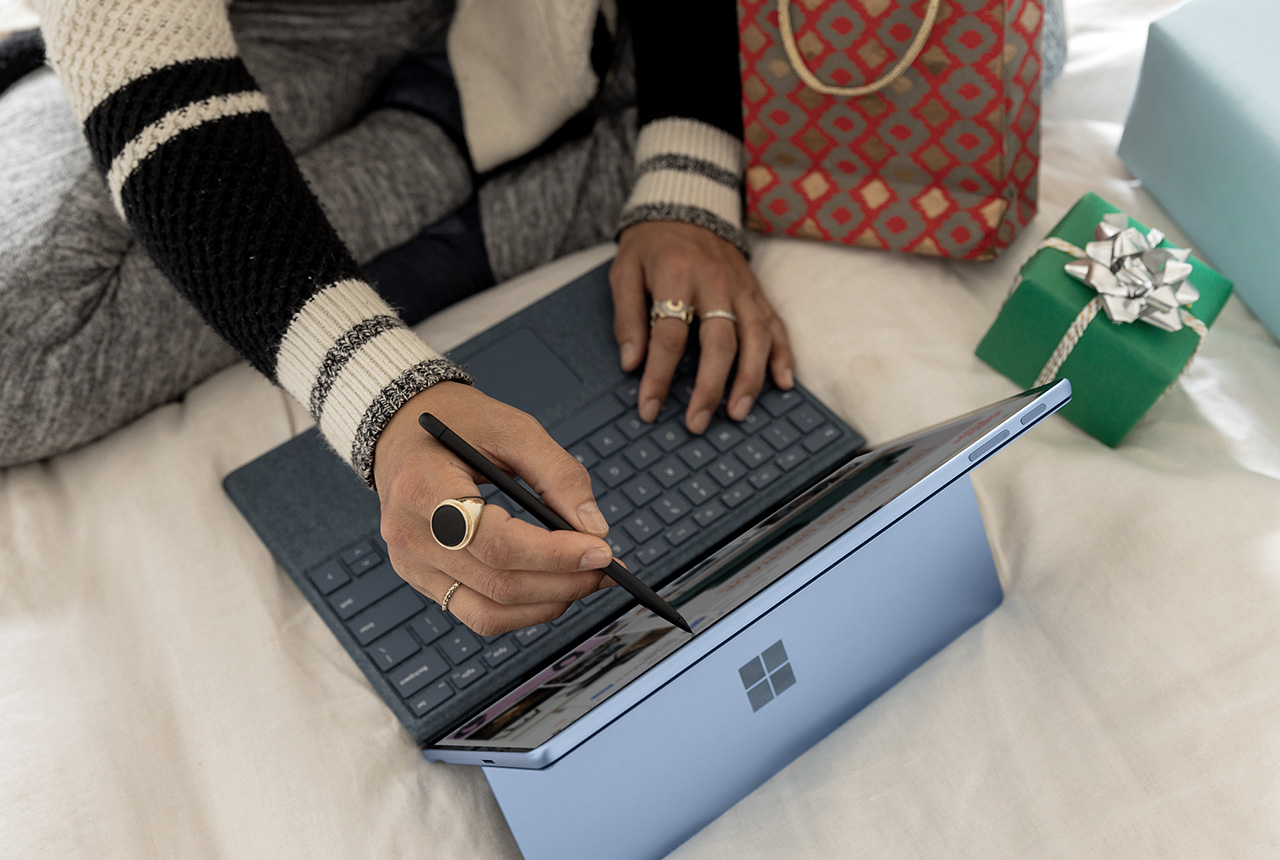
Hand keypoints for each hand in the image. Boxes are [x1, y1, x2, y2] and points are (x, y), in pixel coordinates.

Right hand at [372, 381, 613, 635]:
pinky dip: (524, 609)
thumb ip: (559, 475)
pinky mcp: (422, 580)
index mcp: (422, 488)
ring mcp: (411, 564)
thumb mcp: (514, 429)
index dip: (554, 554)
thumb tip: (595, 529)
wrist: (404, 429)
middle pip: (497, 583)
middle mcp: (409, 535)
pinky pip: (478, 614)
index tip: (602, 550)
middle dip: (564, 581)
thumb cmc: (460, 423)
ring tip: (586, 578)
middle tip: (608, 567)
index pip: (494, 542)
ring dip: (549, 603)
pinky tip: (553, 587)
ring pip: (489, 612)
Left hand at [611, 221, 793, 434]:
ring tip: (738, 413)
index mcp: (677, 276)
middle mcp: (716, 284)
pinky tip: (784, 384)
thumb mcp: (624, 271)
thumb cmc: (652, 244)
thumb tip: (631, 364)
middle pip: (719, 342)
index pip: (669, 335)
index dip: (658, 376)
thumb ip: (627, 317)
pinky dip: (783, 355)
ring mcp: (742, 289)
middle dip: (709, 387)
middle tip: (697, 423)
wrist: (688, 204)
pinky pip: (776, 326)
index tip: (648, 408)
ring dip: (750, 379)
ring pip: (755, 338)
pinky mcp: (758, 292)